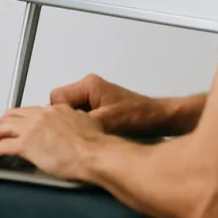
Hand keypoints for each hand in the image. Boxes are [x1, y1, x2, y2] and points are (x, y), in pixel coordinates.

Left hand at [0, 105, 101, 179]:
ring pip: (5, 126)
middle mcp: (41, 116)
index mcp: (55, 110)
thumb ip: (78, 120)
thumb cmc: (96, 144)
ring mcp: (32, 129)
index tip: (21, 122)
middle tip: (0, 129)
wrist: (95, 154)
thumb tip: (78, 124)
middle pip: (14, 114)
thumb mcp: (88, 122)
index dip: (24, 117)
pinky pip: (4, 146)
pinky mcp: (27, 145)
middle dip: (4, 122)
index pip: (32, 111)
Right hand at [48, 74, 165, 137]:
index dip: (60, 115)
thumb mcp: (108, 121)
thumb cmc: (141, 115)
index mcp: (89, 85)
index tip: (68, 127)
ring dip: (77, 123)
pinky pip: (80, 114)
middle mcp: (90, 87)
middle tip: (80, 131)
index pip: (57, 97)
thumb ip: (83, 122)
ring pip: (70, 110)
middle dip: (67, 119)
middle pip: (61, 103)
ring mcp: (94, 95)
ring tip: (92, 132)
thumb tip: (65, 129)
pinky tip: (97, 132)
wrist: (160, 118)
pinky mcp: (99, 104)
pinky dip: (85, 124)